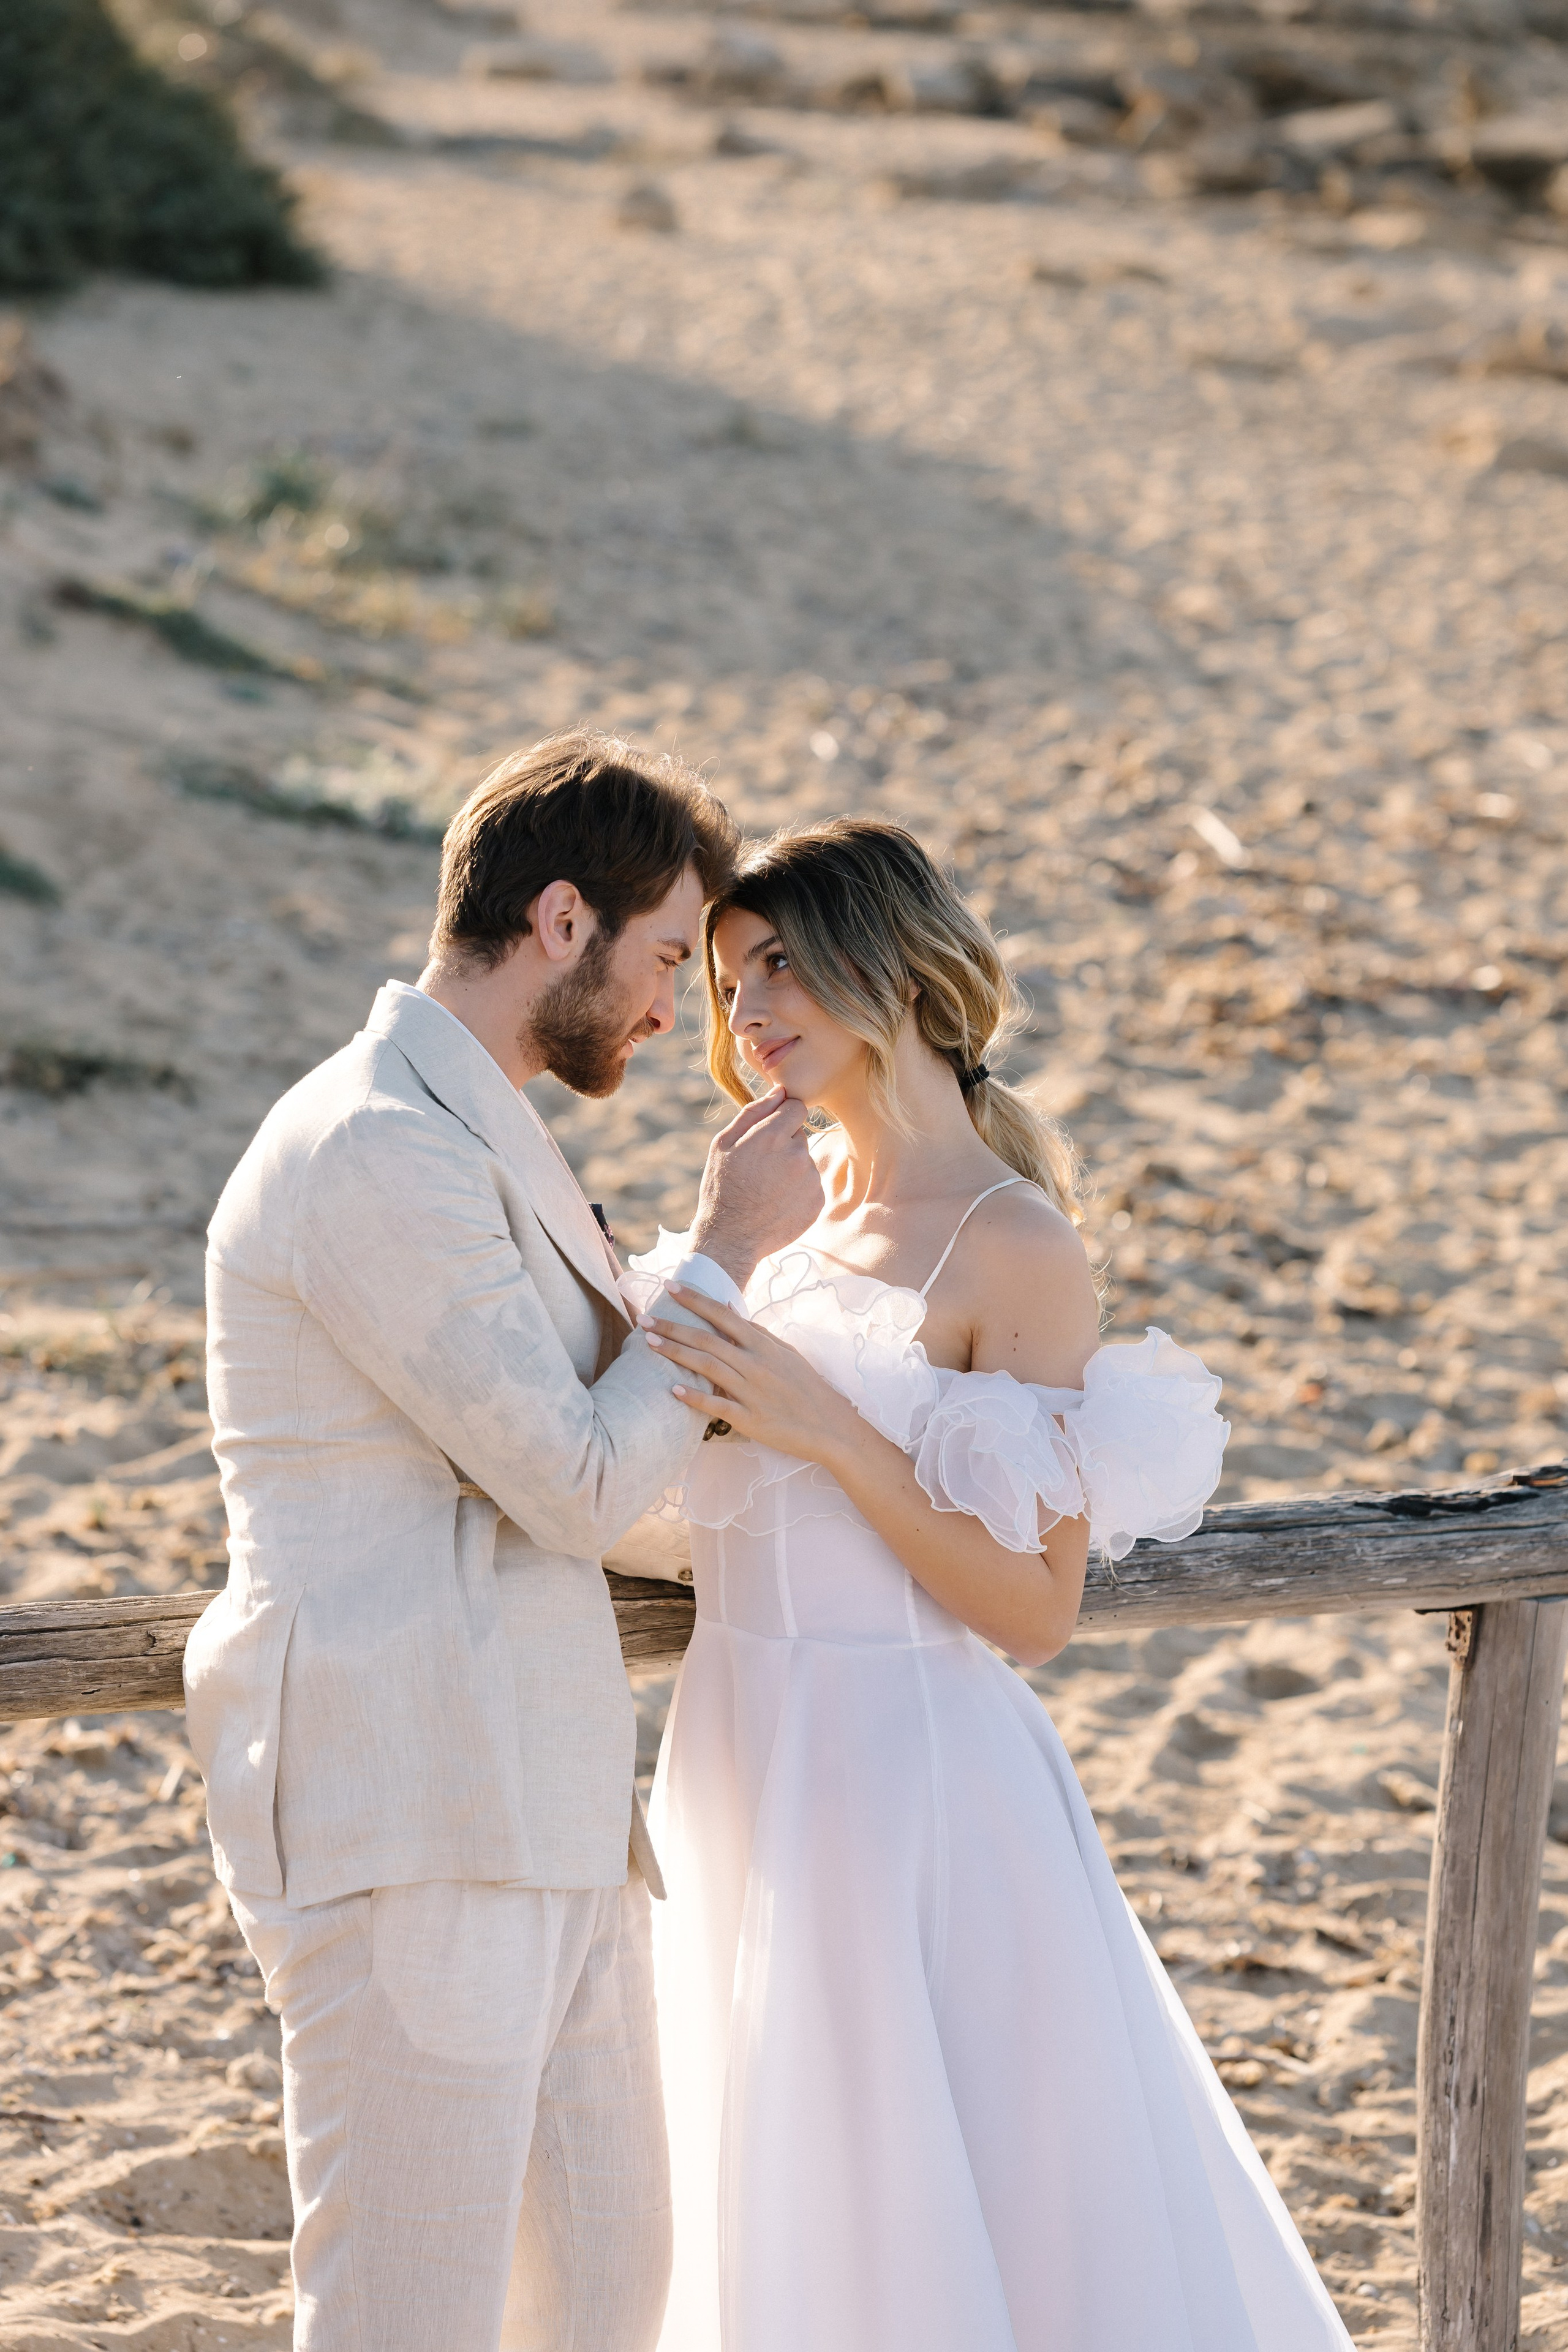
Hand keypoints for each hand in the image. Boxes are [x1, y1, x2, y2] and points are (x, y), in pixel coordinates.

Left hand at [644, 1286, 857, 1465]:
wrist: (831, 1426)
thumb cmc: (807, 1387)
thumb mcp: (785, 1353)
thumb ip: (756, 1333)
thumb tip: (728, 1309)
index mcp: (763, 1345)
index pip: (723, 1316)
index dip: (695, 1300)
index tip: (670, 1287)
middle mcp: (755, 1364)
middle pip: (707, 1340)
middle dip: (673, 1326)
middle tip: (644, 1318)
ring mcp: (752, 1392)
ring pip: (708, 1367)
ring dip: (677, 1354)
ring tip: (650, 1344)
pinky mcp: (750, 1419)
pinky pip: (718, 1406)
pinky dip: (695, 1397)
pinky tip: (673, 1389)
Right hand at [687, 1089, 822, 1289]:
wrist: (731, 1238)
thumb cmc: (721, 1188)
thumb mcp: (723, 1144)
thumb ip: (753, 1113)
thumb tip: (779, 1091)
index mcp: (773, 1135)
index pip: (796, 1107)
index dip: (782, 1118)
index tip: (768, 1136)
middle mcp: (798, 1154)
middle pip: (799, 1135)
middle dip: (783, 1145)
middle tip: (760, 1169)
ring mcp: (810, 1179)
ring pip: (805, 1161)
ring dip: (790, 1169)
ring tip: (766, 1188)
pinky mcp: (817, 1201)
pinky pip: (811, 1185)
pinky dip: (798, 1191)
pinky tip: (776, 1202)